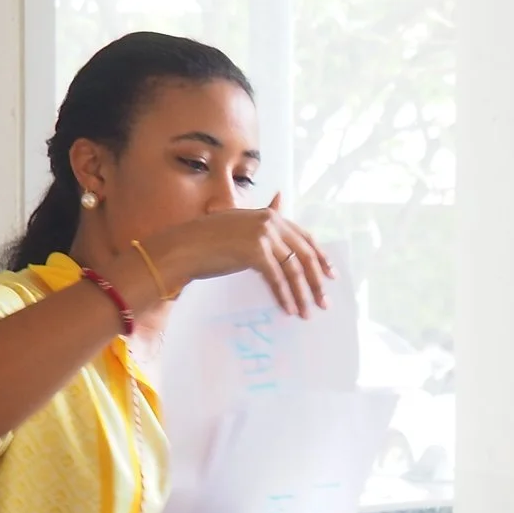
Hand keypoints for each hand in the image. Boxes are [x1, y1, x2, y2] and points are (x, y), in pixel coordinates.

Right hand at [131, 194, 333, 317]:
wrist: (184, 247)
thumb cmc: (207, 239)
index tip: (329, 274)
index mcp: (270, 215)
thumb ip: (261, 220)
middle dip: (316, 280)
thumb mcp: (239, 224)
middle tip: (324, 302)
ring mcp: (263, 235)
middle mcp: (270, 221)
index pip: (304, 237)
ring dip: (303, 294)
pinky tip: (289, 310)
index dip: (319, 256)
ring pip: (293, 269)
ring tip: (308, 312)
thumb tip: (281, 200)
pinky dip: (285, 296)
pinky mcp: (255, 252)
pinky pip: (277, 279)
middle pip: (304, 254)